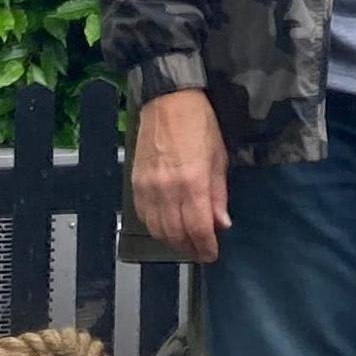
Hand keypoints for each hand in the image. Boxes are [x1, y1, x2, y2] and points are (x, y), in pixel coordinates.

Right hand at [131, 88, 231, 263]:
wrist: (167, 100)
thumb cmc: (199, 124)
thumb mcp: (219, 158)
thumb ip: (218, 194)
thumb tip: (221, 223)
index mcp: (192, 183)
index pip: (198, 229)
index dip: (206, 247)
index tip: (212, 254)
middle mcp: (167, 190)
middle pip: (175, 234)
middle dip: (189, 248)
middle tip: (200, 251)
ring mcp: (147, 187)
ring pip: (156, 229)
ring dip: (172, 241)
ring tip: (185, 242)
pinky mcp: (134, 182)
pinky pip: (143, 215)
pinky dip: (155, 227)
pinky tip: (166, 226)